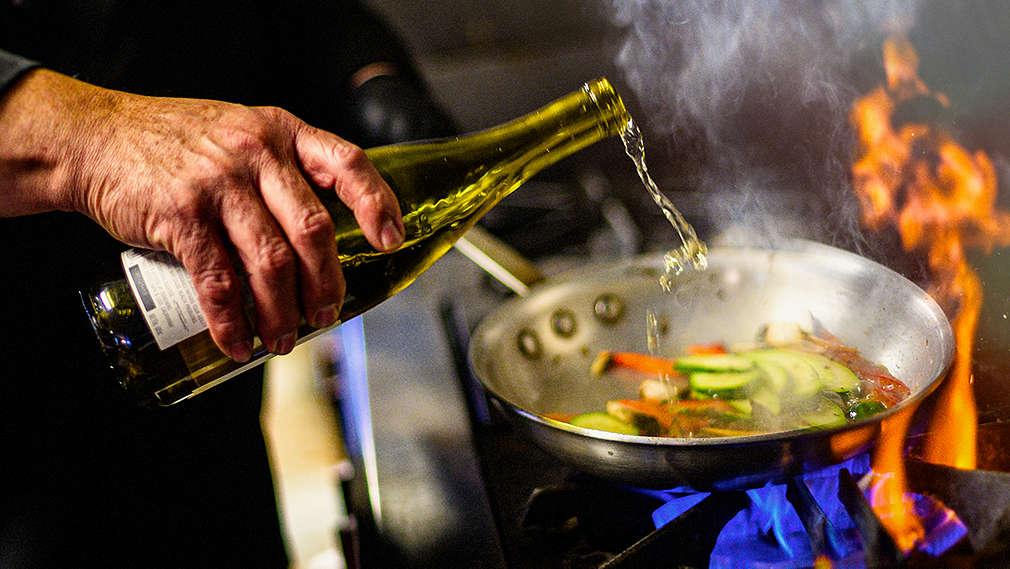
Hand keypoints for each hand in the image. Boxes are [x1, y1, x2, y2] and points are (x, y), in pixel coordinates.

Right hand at [0, 69, 403, 360]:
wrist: (96, 138)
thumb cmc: (176, 142)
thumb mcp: (241, 133)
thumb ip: (281, 169)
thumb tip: (321, 237)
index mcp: (282, 132)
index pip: (348, 163)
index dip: (376, 204)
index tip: (391, 241)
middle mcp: (258, 154)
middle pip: (314, 230)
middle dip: (326, 284)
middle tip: (326, 315)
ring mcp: (220, 184)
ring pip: (272, 262)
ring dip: (283, 312)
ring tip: (283, 339)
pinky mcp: (182, 215)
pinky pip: (218, 280)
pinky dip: (231, 321)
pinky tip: (238, 344)